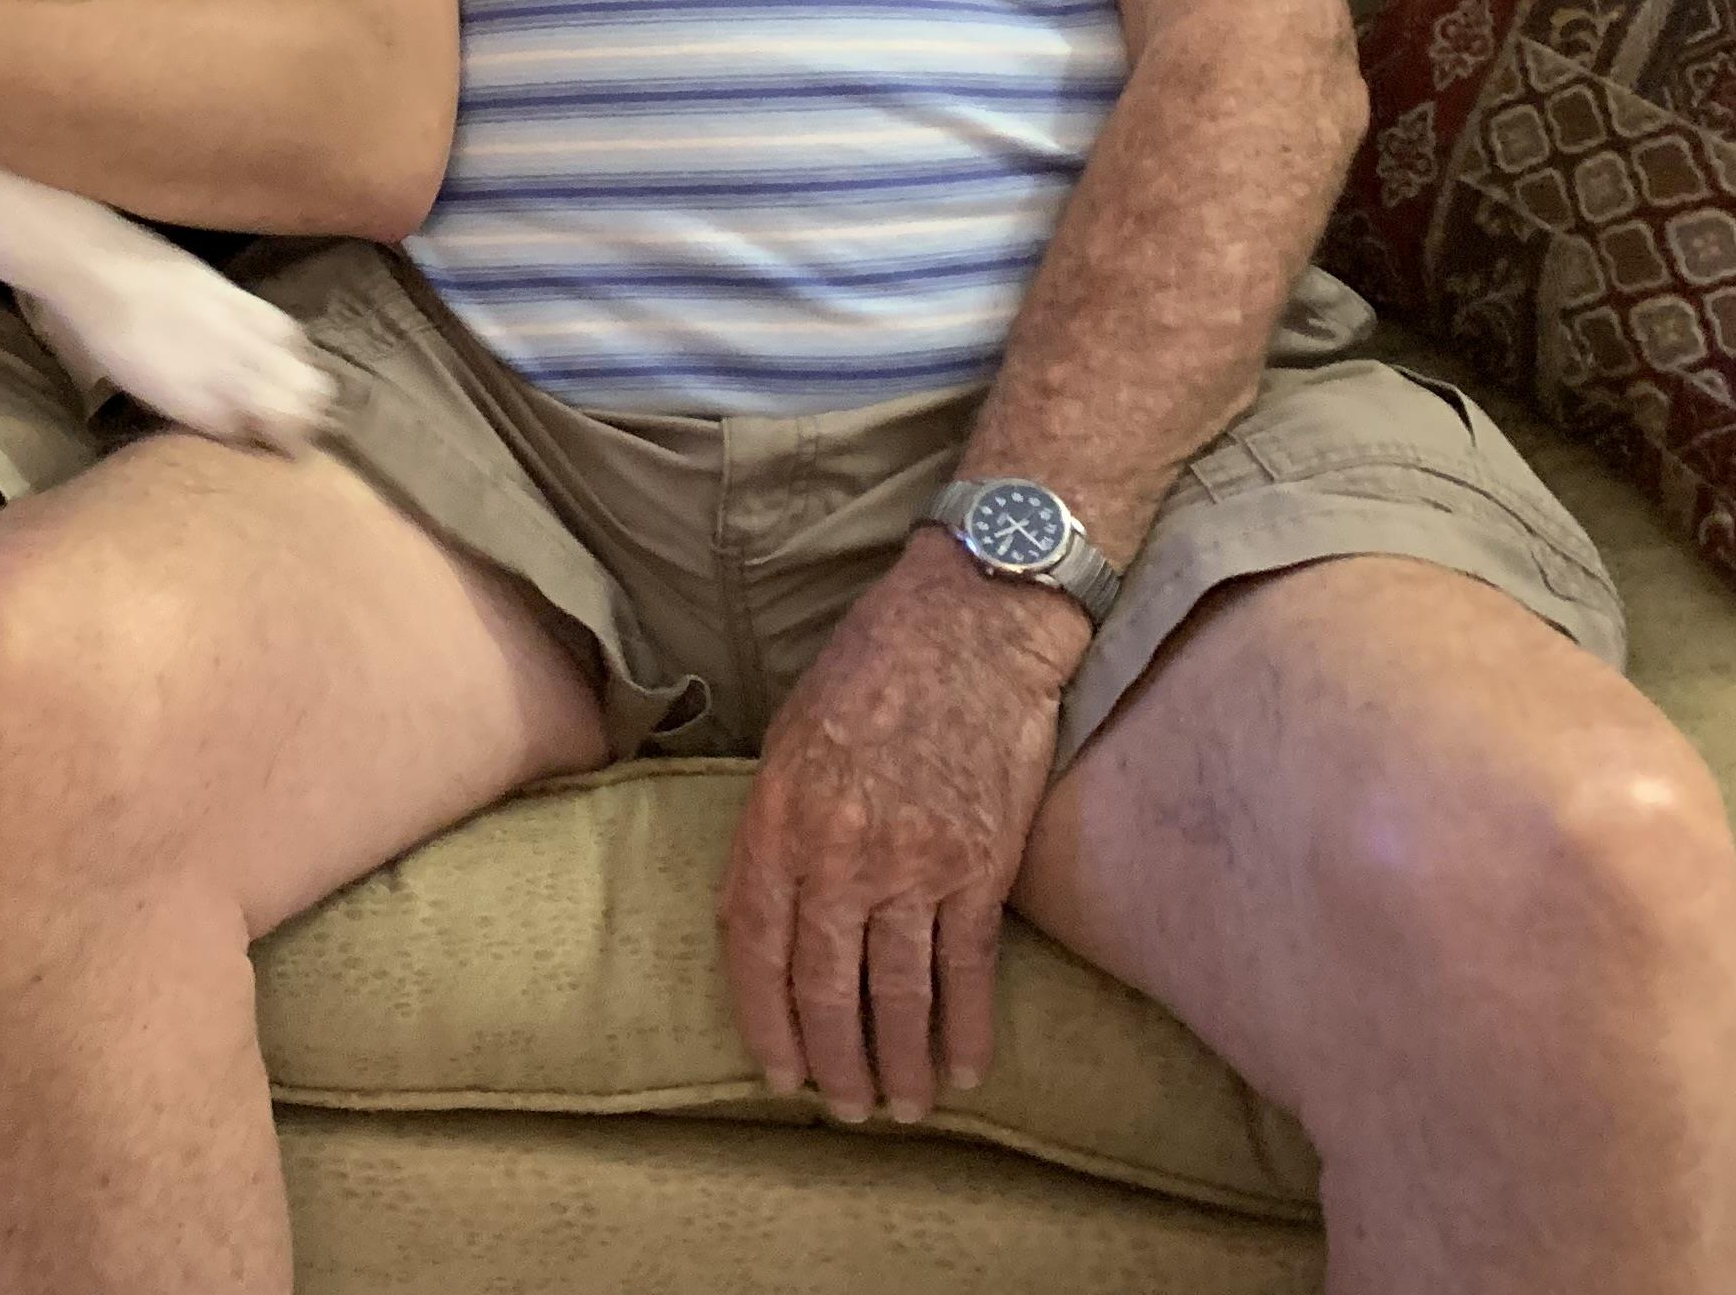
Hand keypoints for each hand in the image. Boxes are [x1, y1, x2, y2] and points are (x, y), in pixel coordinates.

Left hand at [718, 529, 1087, 1125]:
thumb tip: (762, 909)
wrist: (968, 625)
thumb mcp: (789, 737)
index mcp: (779, 818)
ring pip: (898, 991)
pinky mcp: (981, 865)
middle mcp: (840, 851)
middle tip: (842, 1109)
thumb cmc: (870, 668)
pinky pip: (969, 967)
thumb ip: (773, 826)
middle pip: (825, 984)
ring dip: (898, 1062)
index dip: (764, 1020)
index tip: (776, 1072)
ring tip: (902, 1107)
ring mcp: (915, 863)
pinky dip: (968, 1026)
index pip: (754, 945)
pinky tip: (967, 1067)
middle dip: (832, 1061)